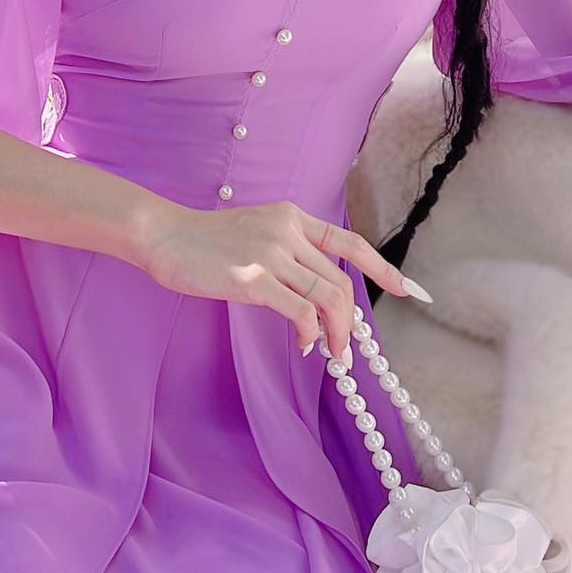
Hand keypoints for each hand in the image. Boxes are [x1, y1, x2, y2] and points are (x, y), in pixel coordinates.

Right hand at [143, 199, 431, 362]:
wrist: (162, 235)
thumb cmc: (203, 241)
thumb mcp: (254, 233)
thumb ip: (286, 253)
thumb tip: (316, 296)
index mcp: (292, 217)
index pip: (350, 243)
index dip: (383, 268)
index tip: (409, 290)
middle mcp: (288, 231)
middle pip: (340, 282)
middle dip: (350, 323)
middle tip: (344, 352)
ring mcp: (271, 254)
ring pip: (327, 298)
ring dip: (336, 334)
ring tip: (329, 354)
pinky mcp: (253, 279)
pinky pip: (300, 311)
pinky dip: (309, 333)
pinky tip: (302, 344)